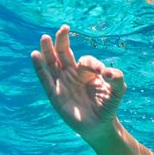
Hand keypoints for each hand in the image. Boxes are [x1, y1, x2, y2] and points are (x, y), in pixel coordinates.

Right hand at [30, 25, 126, 142]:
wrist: (100, 126)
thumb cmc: (108, 106)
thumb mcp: (118, 90)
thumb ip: (117, 78)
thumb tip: (108, 72)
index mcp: (86, 71)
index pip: (85, 60)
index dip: (92, 63)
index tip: (102, 72)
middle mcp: (72, 74)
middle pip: (63, 53)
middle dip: (62, 41)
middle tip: (64, 28)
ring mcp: (62, 83)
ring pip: (52, 63)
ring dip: (47, 50)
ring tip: (44, 38)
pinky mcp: (54, 95)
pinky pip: (45, 79)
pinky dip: (39, 67)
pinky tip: (35, 55)